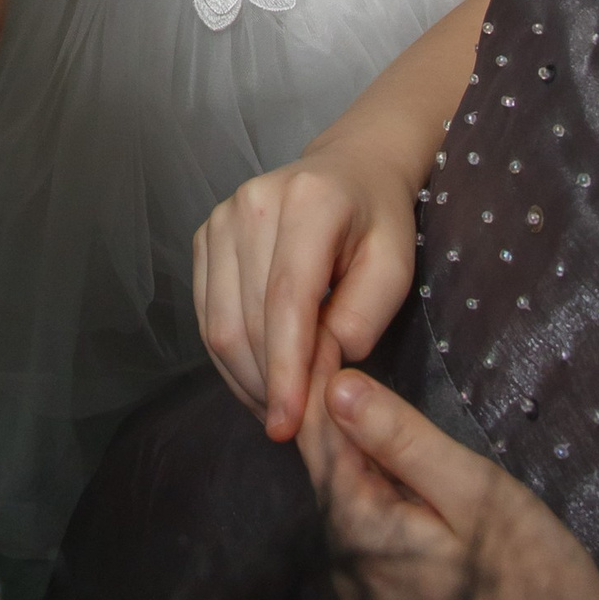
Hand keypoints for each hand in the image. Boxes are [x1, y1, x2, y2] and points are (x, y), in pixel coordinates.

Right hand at [193, 141, 417, 439]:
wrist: (350, 170)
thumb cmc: (378, 221)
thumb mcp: (394, 264)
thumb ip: (364, 314)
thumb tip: (325, 364)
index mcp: (306, 203)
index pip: (286, 300)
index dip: (285, 369)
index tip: (289, 426)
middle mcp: (250, 204)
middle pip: (246, 319)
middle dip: (268, 385)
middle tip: (297, 429)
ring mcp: (219, 218)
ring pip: (217, 325)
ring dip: (247, 380)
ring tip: (280, 410)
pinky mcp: (204, 237)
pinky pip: (205, 316)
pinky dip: (229, 360)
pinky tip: (260, 380)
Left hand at [299, 366, 598, 599]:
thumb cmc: (540, 585)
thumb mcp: (477, 494)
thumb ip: (403, 441)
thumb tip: (336, 386)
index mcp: (358, 536)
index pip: (317, 442)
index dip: (320, 381)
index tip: (328, 328)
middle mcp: (344, 573)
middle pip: (329, 473)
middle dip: (335, 415)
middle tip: (348, 345)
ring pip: (348, 505)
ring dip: (358, 455)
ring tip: (371, 395)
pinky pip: (368, 538)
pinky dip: (377, 496)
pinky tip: (400, 470)